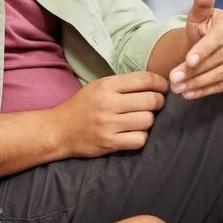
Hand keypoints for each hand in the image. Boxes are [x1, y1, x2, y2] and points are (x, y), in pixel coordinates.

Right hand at [50, 71, 168, 156]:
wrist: (59, 130)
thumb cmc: (83, 106)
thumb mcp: (99, 86)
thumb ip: (124, 84)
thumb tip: (154, 83)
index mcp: (107, 86)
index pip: (144, 79)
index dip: (160, 83)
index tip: (163, 87)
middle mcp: (108, 103)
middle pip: (151, 100)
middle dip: (158, 102)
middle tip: (155, 104)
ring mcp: (109, 125)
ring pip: (148, 120)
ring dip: (149, 120)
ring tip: (141, 119)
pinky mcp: (110, 143)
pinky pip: (140, 139)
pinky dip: (141, 137)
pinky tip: (134, 133)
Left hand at [171, 0, 222, 99]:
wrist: (207, 46)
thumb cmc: (201, 28)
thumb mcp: (197, 16)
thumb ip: (202, 1)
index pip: (217, 39)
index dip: (202, 51)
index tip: (187, 62)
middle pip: (218, 59)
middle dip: (194, 71)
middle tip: (173, 80)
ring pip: (221, 74)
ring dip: (198, 84)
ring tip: (178, 89)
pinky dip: (207, 91)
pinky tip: (190, 94)